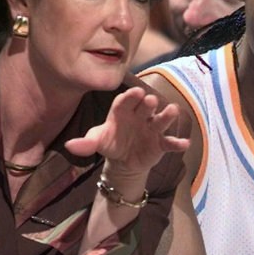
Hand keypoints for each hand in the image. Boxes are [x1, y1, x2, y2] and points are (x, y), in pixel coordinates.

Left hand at [65, 86, 188, 177]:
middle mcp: (140, 116)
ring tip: (172, 111)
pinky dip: (178, 143)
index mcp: (122, 112)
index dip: (130, 97)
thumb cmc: (111, 143)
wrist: (124, 161)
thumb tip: (68, 146)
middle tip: (151, 100)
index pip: (125, 101)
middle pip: (145, 107)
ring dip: (166, 116)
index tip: (134, 93)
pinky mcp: (161, 143)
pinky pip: (170, 142)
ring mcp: (152, 128)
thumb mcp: (97, 142)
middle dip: (148, 103)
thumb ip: (85, 144)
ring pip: (161, 120)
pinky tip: (184, 144)